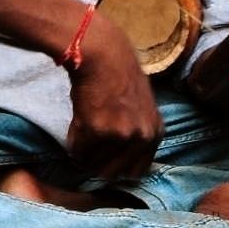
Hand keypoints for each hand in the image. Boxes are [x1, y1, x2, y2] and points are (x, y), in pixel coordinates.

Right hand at [66, 10, 163, 182]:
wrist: (103, 54)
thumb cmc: (119, 75)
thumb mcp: (142, 107)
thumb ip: (137, 132)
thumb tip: (122, 162)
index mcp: (155, 133)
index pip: (137, 171)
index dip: (118, 168)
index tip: (107, 161)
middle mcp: (141, 137)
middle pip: (114, 173)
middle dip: (98, 164)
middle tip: (90, 149)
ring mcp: (120, 135)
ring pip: (93, 164)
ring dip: (85, 153)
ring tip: (85, 130)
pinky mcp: (96, 131)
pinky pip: (77, 151)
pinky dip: (73, 140)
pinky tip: (78, 120)